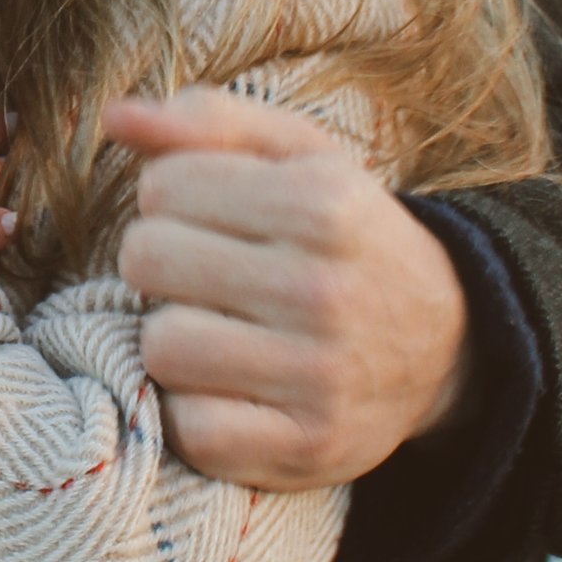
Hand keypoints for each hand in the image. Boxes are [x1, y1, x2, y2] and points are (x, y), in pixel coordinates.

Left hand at [105, 87, 474, 490]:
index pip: (161, 186)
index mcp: (320, 202)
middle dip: (161, 264)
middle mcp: (322, 288)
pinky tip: (227, 389)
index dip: (171, 200)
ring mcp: (318, 375)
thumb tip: (114, 116)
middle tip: (203, 277)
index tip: (211, 220)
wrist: (446, 343)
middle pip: (146, 259)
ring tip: (214, 331)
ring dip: (172, 339)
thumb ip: (208, 122)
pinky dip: (194, 412)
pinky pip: (192, 428)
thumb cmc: (344, 237)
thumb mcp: (300, 158)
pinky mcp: (308, 445)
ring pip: (160, 347)